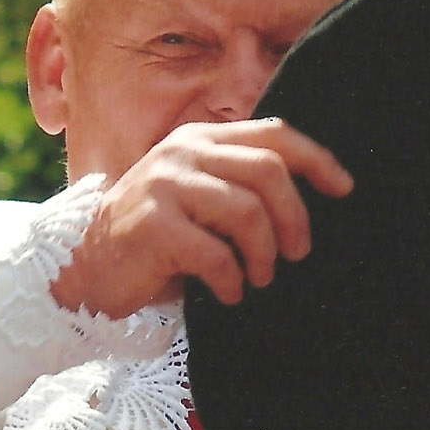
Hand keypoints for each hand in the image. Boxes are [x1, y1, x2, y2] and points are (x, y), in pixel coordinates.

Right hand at [51, 117, 352, 317]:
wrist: (85, 270)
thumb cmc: (156, 241)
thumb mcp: (199, 199)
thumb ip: (239, 184)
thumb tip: (311, 197)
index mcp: (200, 139)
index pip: (274, 135)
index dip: (317, 160)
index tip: (344, 188)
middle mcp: (183, 152)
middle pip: (268, 171)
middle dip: (294, 218)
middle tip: (297, 254)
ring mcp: (164, 185)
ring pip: (247, 212)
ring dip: (264, 255)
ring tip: (258, 278)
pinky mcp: (152, 225)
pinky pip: (216, 254)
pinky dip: (232, 281)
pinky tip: (228, 294)